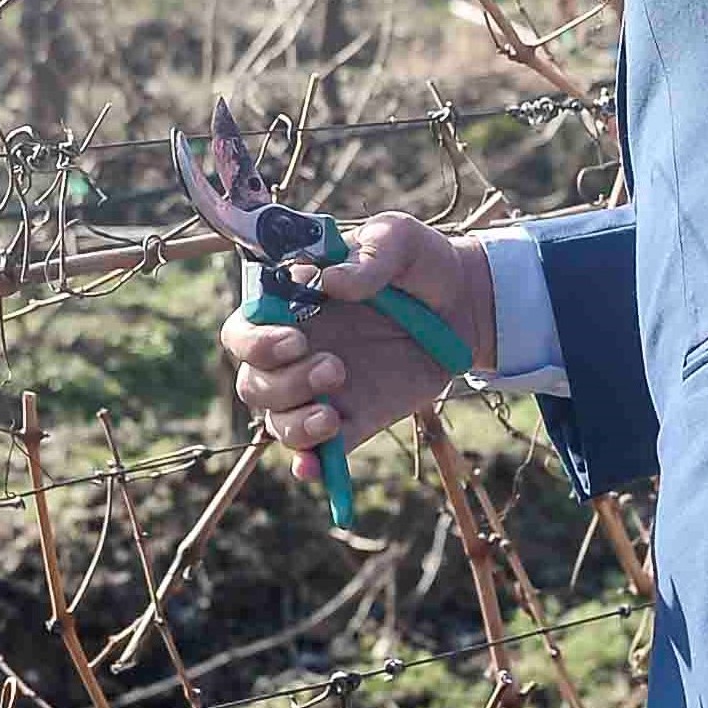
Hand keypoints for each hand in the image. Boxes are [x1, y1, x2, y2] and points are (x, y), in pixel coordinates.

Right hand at [218, 212, 497, 468]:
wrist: (464, 306)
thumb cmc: (418, 265)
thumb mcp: (400, 240)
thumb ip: (371, 251)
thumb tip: (331, 282)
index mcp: (291, 307)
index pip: (243, 332)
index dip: (256, 342)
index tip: (296, 339)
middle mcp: (296, 353)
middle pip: (254, 383)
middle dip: (283, 384)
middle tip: (335, 368)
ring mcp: (321, 391)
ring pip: (277, 420)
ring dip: (295, 424)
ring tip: (332, 415)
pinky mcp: (352, 421)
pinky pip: (318, 453)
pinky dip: (310, 465)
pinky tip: (316, 468)